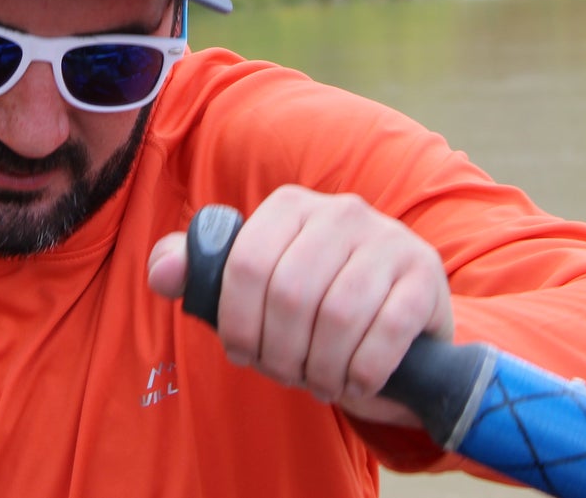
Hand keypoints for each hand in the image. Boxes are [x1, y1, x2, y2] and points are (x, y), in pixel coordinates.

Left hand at [147, 185, 450, 426]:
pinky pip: (387, 329)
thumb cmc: (312, 305)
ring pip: (339, 313)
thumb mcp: (255, 286)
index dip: (237, 323)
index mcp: (290, 206)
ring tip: (320, 381)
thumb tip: (160, 275)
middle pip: (290, 293)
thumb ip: (202, 273)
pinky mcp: (425, 274)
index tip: (244, 354)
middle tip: (286, 375)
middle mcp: (341, 211)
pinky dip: (364, 370)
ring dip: (323, 365)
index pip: (245, 264)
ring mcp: (388, 239)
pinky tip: (356, 381)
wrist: (397, 324)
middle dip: (280, 352)